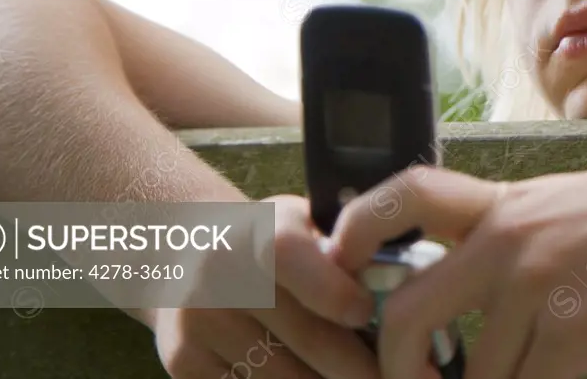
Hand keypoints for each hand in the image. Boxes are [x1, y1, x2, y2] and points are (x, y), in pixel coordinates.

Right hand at [148, 194, 380, 378]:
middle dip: (363, 367)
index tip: (374, 318)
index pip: (294, 259)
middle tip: (403, 376)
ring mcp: (198, 326)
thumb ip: (340, 250)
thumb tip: (403, 289)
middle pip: (309, 338)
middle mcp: (219, 276)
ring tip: (364, 377)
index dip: (340, 295)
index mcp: (256, 232)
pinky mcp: (183, 365)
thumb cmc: (266, 239)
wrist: (182, 253)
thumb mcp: (298, 223)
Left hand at [330, 145, 586, 378]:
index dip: (354, 231)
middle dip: (392, 368)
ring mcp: (537, 286)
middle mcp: (506, 240)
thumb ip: (520, 241)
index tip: (345, 271)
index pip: (402, 194)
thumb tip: (485, 296)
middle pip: (404, 310)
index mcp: (503, 203)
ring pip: (467, 377)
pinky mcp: (577, 331)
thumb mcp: (570, 206)